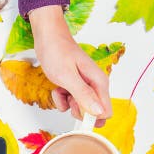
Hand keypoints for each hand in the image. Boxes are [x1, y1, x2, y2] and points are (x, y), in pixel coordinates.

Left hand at [29, 5, 112, 126]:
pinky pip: (69, 102)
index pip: (105, 112)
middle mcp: (95, 85)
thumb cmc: (57, 51)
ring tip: (61, 88)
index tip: (76, 109)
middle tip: (68, 96)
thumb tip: (99, 112)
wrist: (47, 37)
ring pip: (79, 108)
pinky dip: (61, 98)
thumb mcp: (68, 76)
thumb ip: (84, 95)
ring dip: (67, 103)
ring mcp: (84, 86)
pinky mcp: (74, 86)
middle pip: (92, 112)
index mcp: (99, 82)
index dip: (91, 117)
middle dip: (77, 110)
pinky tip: (58, 87)